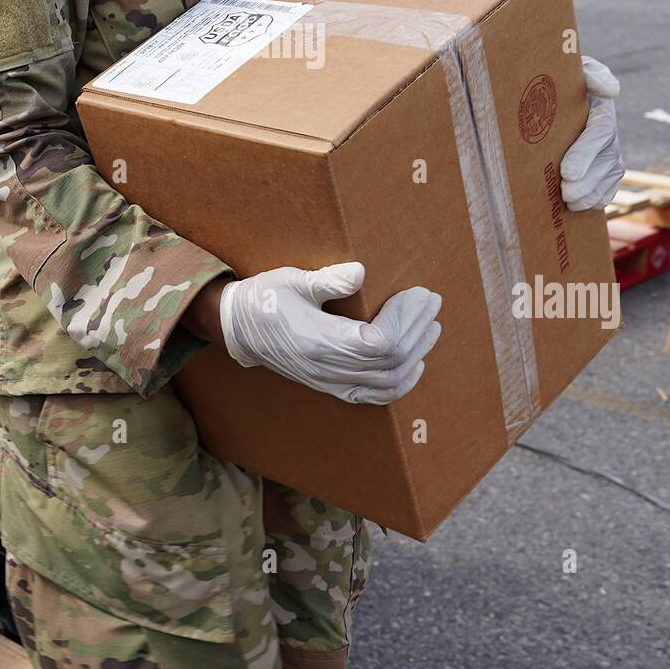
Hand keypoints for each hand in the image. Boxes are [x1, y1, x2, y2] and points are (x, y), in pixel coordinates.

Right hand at [219, 261, 441, 404]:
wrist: (237, 326)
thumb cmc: (265, 298)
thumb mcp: (292, 280)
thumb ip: (327, 280)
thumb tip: (361, 272)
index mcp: (319, 341)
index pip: (380, 343)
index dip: (405, 319)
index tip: (416, 292)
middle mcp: (328, 369)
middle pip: (391, 361)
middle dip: (418, 329)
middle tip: (432, 301)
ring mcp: (330, 381)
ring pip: (388, 382)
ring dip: (416, 354)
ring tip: (431, 326)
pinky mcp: (331, 386)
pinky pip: (374, 396)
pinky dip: (400, 383)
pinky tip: (415, 364)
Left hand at [561, 55, 623, 210]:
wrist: (559, 97)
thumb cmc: (563, 82)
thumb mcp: (575, 69)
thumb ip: (591, 73)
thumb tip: (610, 90)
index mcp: (601, 111)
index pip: (600, 133)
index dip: (585, 154)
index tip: (568, 172)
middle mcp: (610, 137)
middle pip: (604, 164)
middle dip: (586, 182)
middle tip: (566, 193)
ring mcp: (609, 157)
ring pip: (606, 182)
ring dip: (588, 196)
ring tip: (567, 203)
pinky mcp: (604, 173)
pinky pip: (606, 192)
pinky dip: (594, 202)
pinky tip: (575, 208)